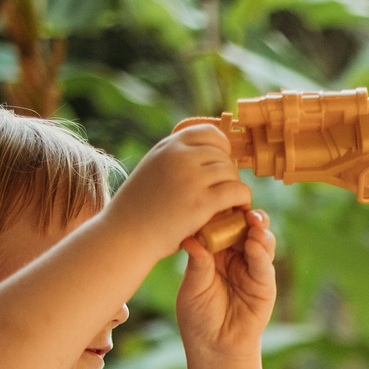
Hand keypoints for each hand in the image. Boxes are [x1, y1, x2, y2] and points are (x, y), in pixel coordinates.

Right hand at [104, 124, 249, 264]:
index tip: (220, 165)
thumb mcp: (153, 168)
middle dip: (227, 173)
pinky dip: (242, 200)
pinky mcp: (201, 202)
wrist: (126, 235)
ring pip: (231, 172)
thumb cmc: (139, 208)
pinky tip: (238, 210)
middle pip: (222, 155)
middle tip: (223, 192)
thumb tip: (203, 152)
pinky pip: (237, 191)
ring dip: (234, 187)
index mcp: (169, 146)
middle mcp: (179, 156)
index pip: (210, 133)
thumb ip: (174, 158)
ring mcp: (191, 178)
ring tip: (228, 203)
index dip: (221, 148)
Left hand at [177, 208, 276, 361]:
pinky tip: (254, 243)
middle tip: (239, 204)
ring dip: (257, 229)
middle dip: (244, 215)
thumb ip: (197, 264)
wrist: (214, 347)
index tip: (217, 197)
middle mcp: (235, 256)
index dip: (221, 212)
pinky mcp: (265, 284)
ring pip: (259, 241)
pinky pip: (265, 264)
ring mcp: (252, 268)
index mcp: (214, 252)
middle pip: (243, 228)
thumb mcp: (192, 288)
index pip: (221, 226)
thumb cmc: (198, 317)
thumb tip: (190, 239)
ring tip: (252, 220)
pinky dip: (261, 252)